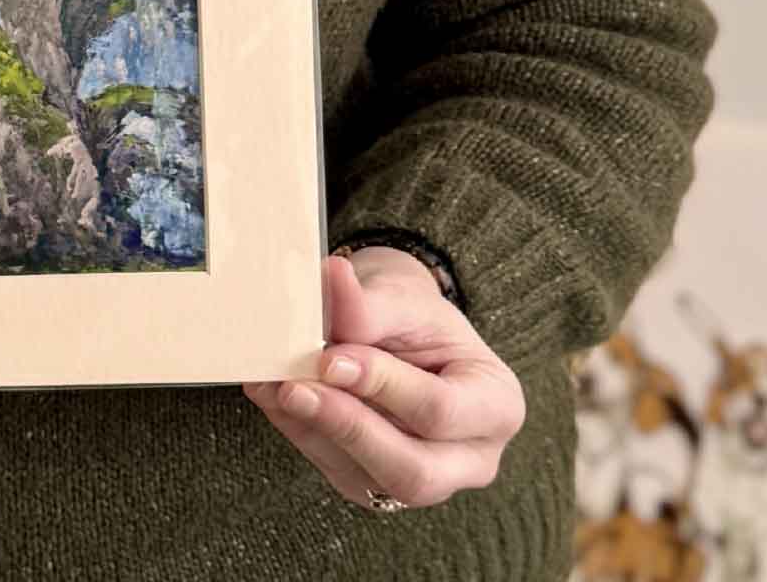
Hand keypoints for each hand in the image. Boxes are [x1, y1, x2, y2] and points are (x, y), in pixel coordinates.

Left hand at [243, 246, 524, 510]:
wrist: (406, 332)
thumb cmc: (417, 316)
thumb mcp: (404, 298)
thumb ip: (370, 303)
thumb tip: (331, 279)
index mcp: (496, 406)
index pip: (441, 411)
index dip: (383, 388)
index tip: (331, 358)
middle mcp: (470, 459)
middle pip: (412, 471)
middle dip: (346, 428)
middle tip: (292, 388)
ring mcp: (424, 482)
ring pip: (365, 478)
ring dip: (311, 430)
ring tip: (269, 383)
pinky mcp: (376, 486)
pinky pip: (334, 469)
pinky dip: (297, 430)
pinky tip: (269, 393)